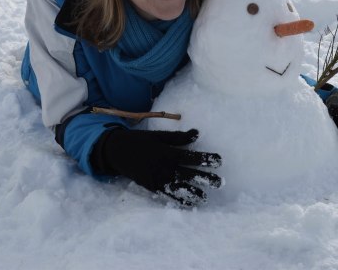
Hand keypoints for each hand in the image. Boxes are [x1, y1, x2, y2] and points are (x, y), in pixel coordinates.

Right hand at [90, 127, 221, 205]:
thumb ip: (178, 137)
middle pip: (189, 174)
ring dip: (193, 193)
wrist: (117, 152)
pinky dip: (178, 200)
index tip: (219, 160)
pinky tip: (188, 204)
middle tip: (220, 182)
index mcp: (168, 152)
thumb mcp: (159, 136)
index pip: (192, 157)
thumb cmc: (140, 141)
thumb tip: (197, 133)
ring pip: (179, 187)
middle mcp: (164, 167)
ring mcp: (158, 178)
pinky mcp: (151, 186)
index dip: (206, 159)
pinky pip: (167, 194)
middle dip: (205, 178)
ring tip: (205, 198)